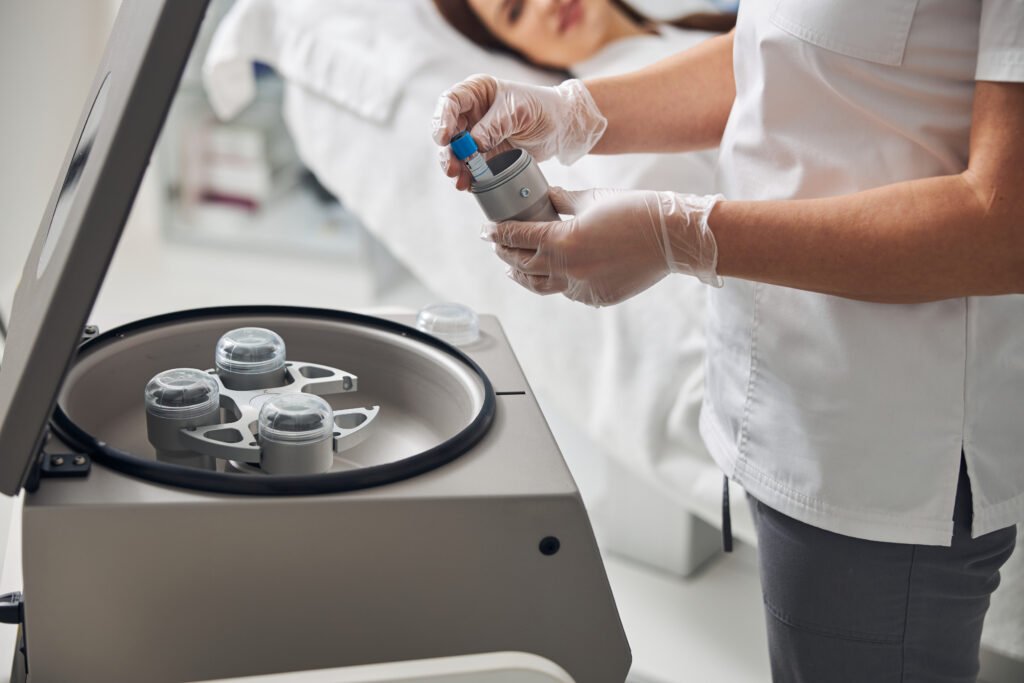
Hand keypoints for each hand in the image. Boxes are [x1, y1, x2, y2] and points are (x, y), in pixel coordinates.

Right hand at [432, 75, 606, 189]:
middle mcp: (472, 113)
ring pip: (455, 152)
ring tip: (460, 180)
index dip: (442, 120)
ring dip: (454, 166)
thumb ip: (495, 126)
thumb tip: (473, 144)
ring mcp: (476, 135)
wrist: (560, 127)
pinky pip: (469, 166)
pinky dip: (467, 176)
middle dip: (447, 151)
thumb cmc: (541, 108)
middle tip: (452, 167)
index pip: (450, 102)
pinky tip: (468, 185)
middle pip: (447, 131)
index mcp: (477, 92)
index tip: (444, 139)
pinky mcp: (484, 155)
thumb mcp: (519, 111)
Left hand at [484, 187, 724, 306]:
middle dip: (505, 254)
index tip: (486, 230)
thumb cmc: (633, 211)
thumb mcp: (590, 199)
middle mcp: (565, 269)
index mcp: (559, 241)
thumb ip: (560, 201)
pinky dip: (557, 282)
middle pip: (521, 265)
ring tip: (514, 269)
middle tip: (497, 246)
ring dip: (524, 276)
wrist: (670, 238)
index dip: (496, 233)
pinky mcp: (596, 298)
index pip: (515, 238)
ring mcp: (580, 288)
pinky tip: (554, 274)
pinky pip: (568, 292)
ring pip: (540, 286)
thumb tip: (544, 198)